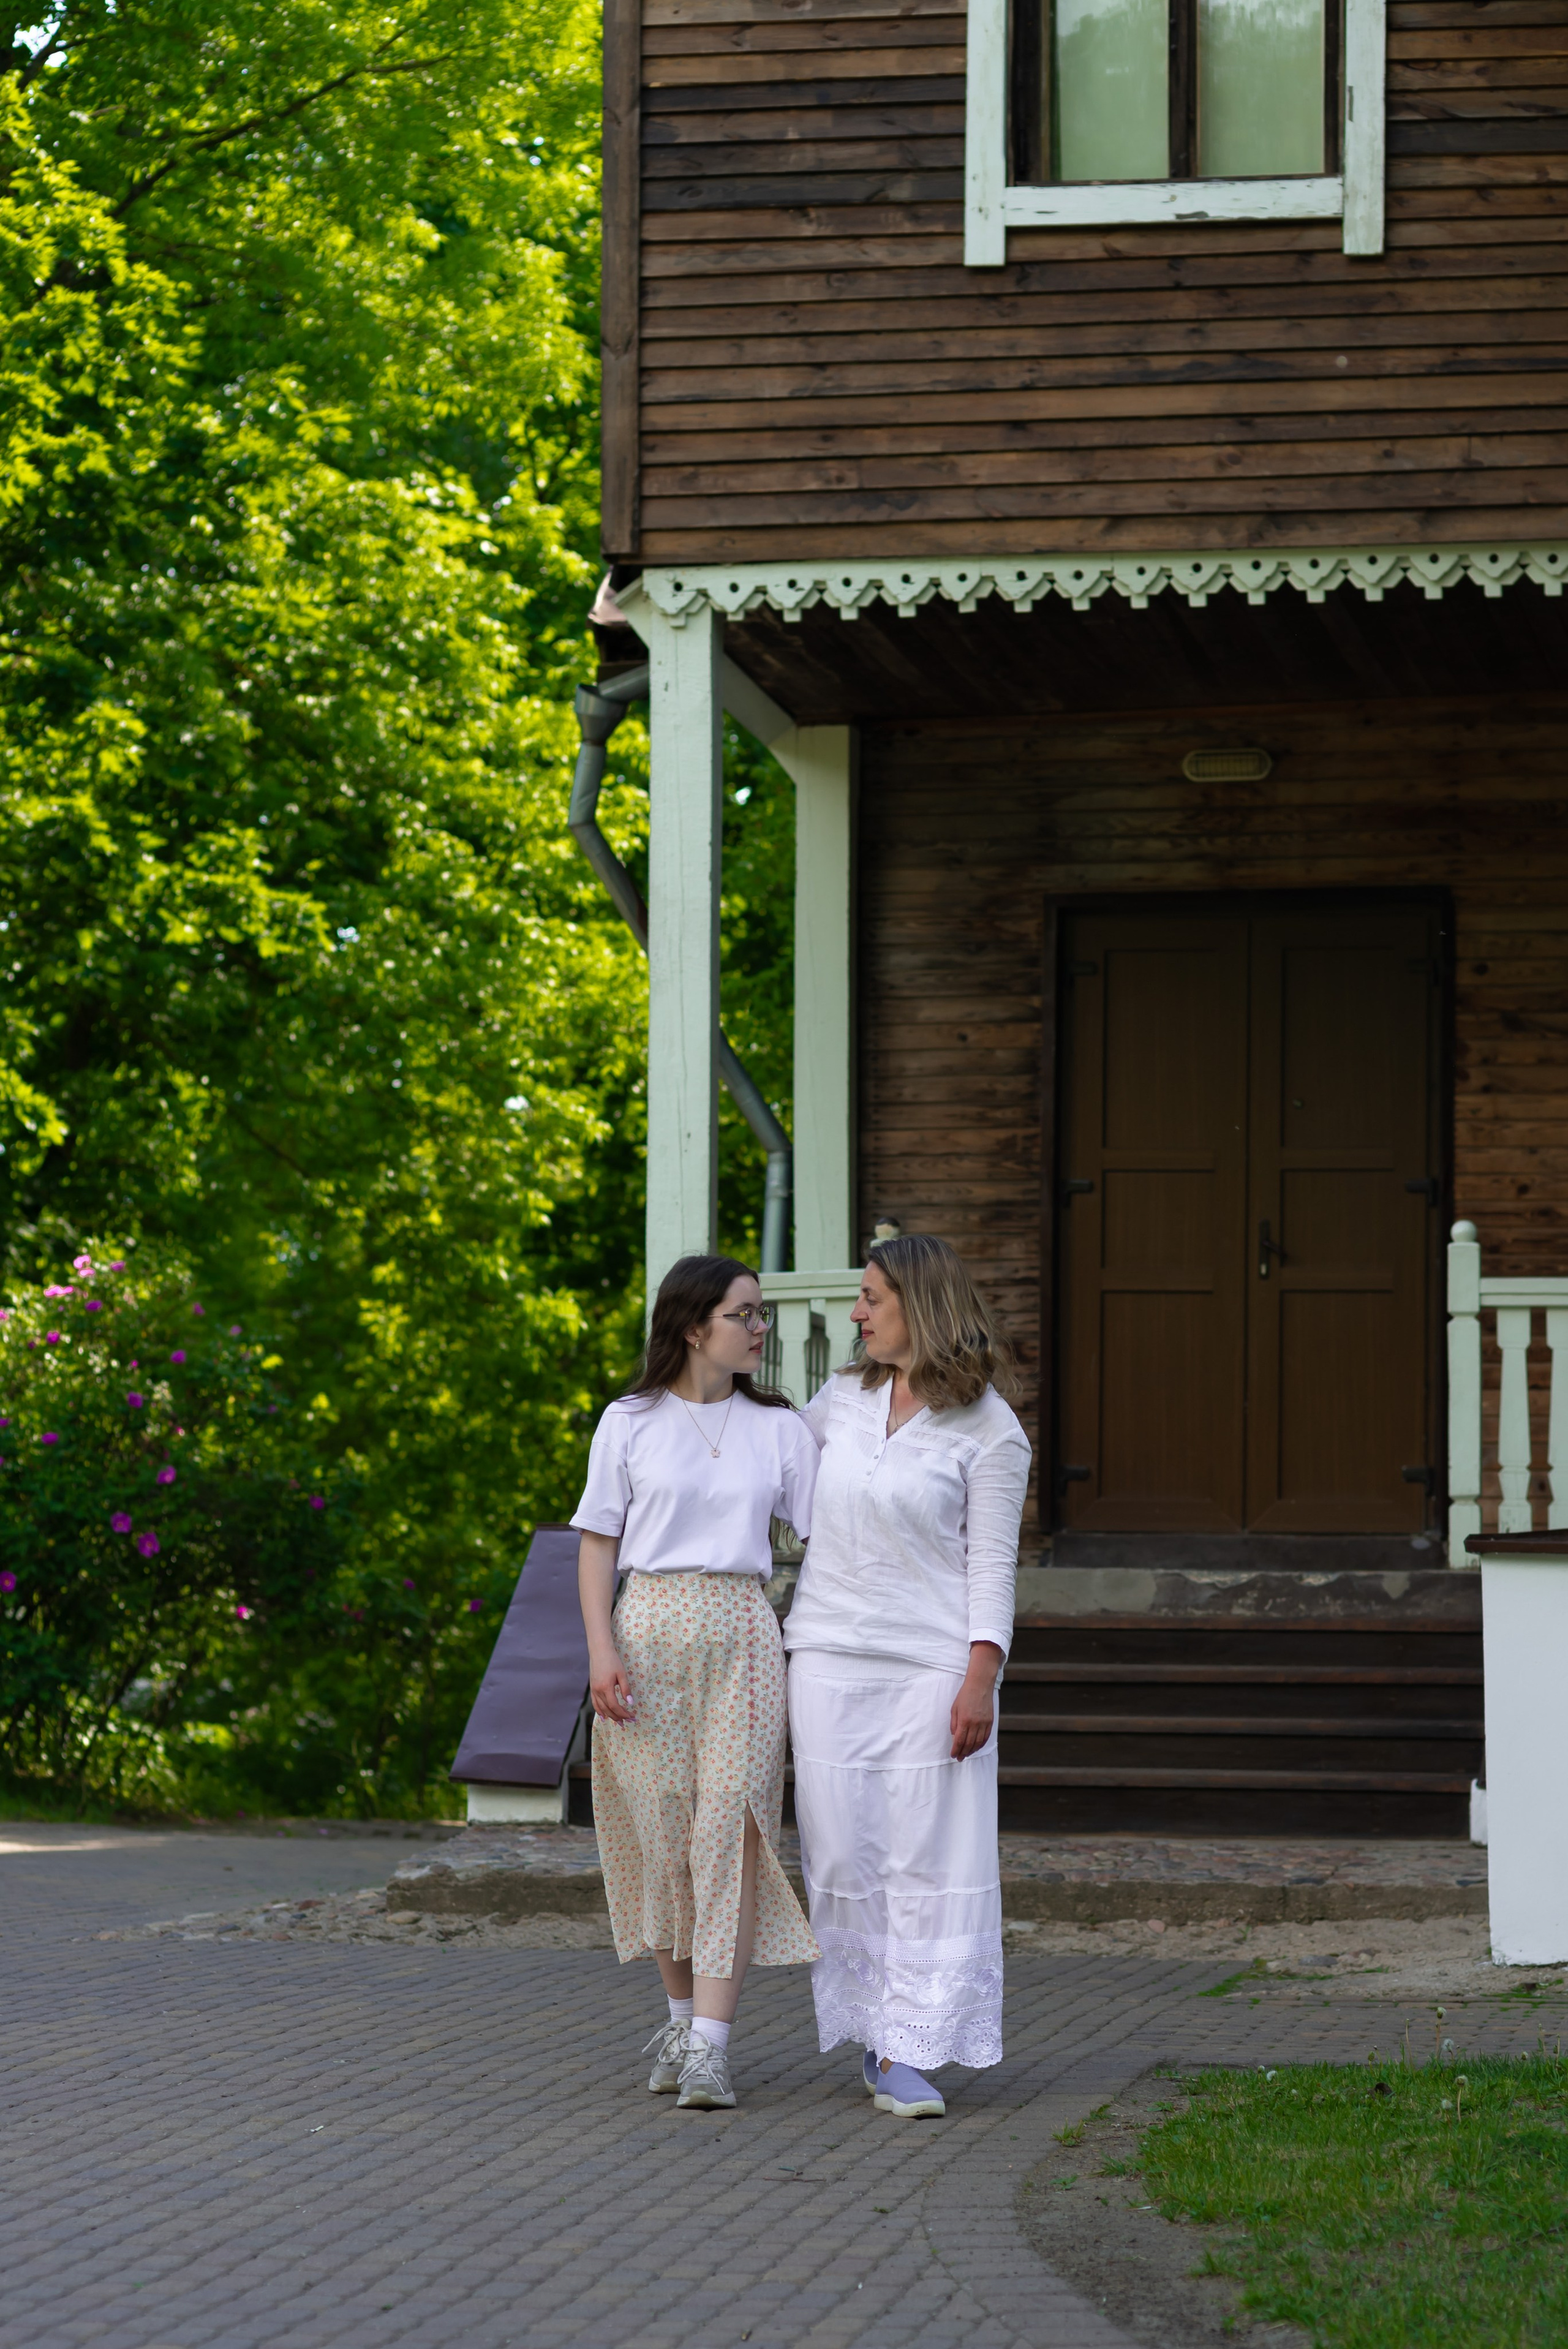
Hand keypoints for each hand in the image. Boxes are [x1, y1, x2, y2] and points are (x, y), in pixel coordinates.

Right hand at [590, 1645, 634, 1722]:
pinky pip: (595, 1703)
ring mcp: (593, 1690)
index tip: (631, 1717)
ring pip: (601, 1708)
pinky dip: (600, 1711)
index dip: (623, 1713)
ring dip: (610, 1716)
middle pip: (608, 1709)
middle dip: (619, 1717)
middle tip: (628, 1722)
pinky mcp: (592, 1688)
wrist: (599, 1651)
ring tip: (619, 1722)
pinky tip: (604, 1716)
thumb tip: (630, 1703)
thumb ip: (625, 1689)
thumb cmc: (612, 1661)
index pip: (615, 1706)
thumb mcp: (622, 1674)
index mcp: (606, 1687)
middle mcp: (598, 1691)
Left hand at [950, 1644, 1001, 1759]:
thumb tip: (955, 1737)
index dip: (956, 1750)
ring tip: (967, 1755)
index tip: (953, 1755)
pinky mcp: (990, 1722)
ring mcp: (984, 1723)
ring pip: (978, 1743)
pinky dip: (980, 1744)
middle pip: (968, 1744)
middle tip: (959, 1758)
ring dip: (972, 1751)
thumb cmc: (964, 1696)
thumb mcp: (954, 1709)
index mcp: (964, 1720)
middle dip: (963, 1753)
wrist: (979, 1686)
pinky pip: (986, 1737)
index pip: (959, 1740)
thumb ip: (954, 1724)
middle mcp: (975, 1723)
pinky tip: (976, 1748)